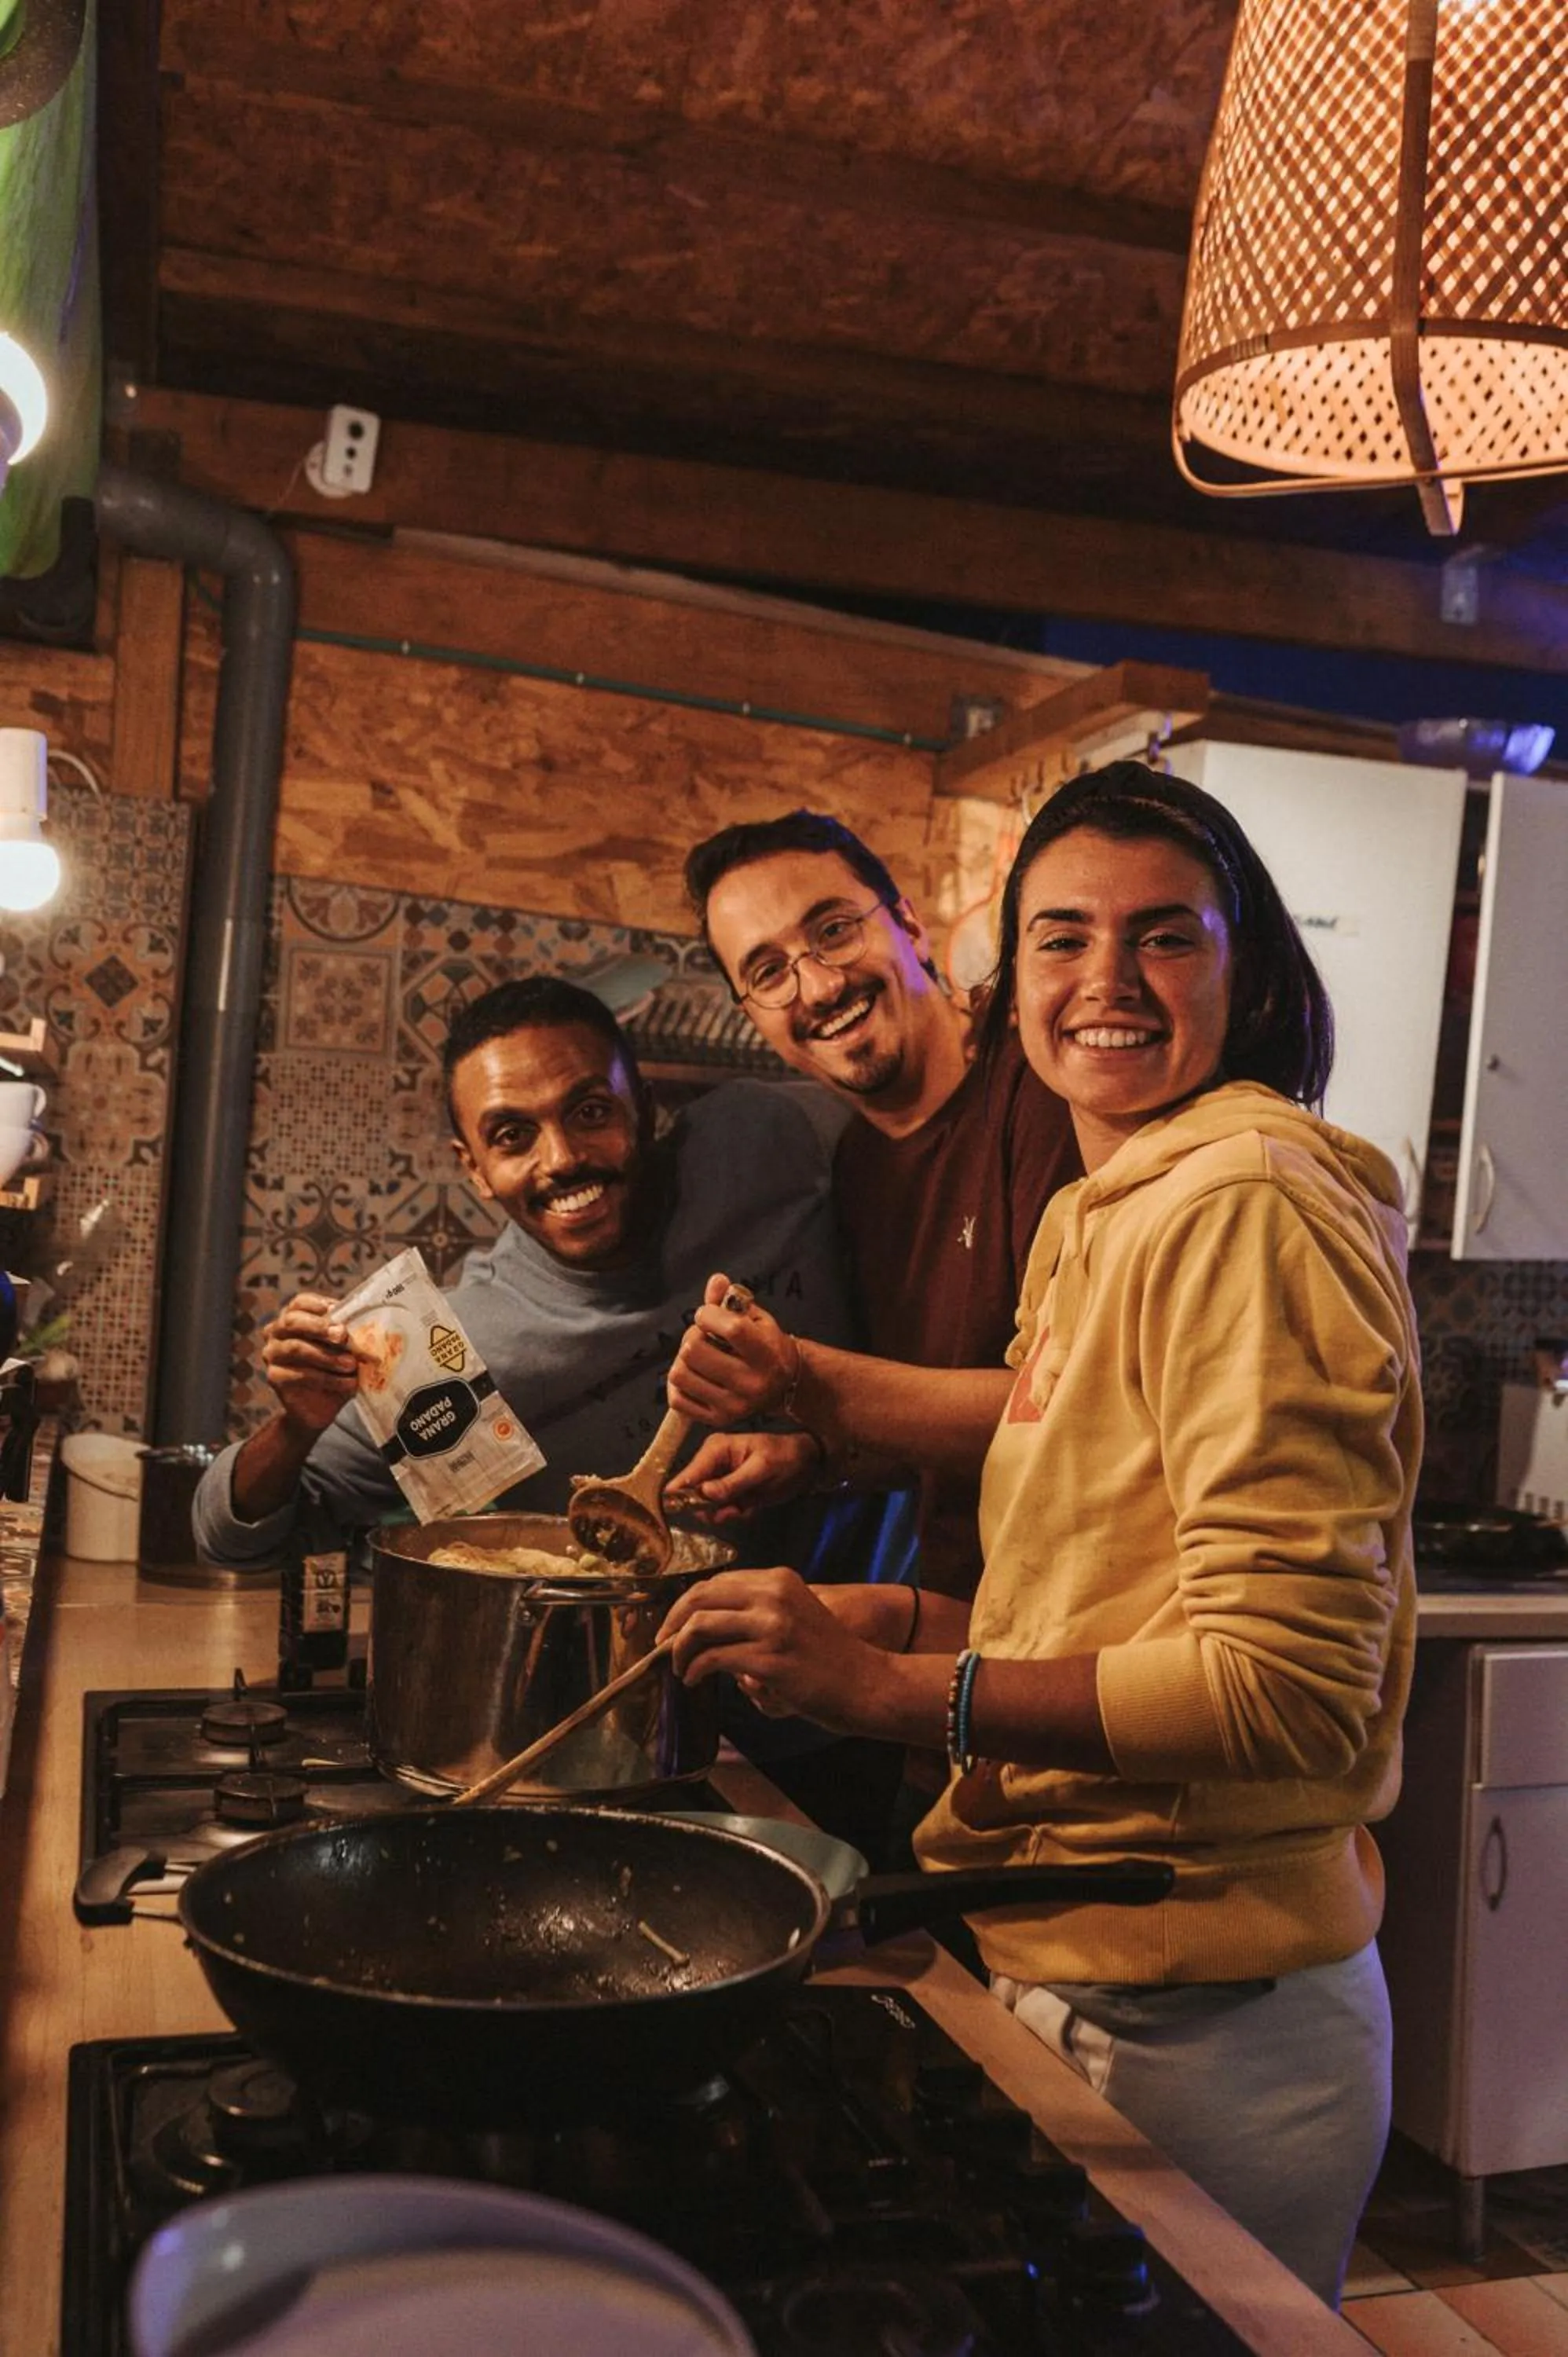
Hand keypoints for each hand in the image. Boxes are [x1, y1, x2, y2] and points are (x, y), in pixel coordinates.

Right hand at [260, 1292, 358, 1437]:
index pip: (299, 1302)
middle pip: (292, 1321)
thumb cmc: (334, 1370)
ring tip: (351, 1364)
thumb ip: (345, 1334)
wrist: (321, 1407)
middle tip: (343, 1335)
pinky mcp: (274, 1377)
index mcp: (292, 1318)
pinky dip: (328, 1378)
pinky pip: (300, 1374)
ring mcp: (271, 1354)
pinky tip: (347, 1383)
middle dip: (319, 1327)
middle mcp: (275, 1333)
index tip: (336, 1311)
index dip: (317, 1304)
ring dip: (328, 1356)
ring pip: (296, 1348)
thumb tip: (357, 1323)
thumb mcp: (343, 1349)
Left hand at [660, 1567, 884, 1730]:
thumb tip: (705, 1621)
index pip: (716, 1582)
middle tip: (662, 1645)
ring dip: (679, 1650)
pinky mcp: (770, 1658)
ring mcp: (772, 1625)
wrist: (864, 1683)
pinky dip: (694, 1669)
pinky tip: (694, 1680)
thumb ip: (756, 1610)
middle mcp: (774, 1594)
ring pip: (701, 1625)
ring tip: (680, 1669)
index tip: (673, 1627)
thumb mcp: (794, 1614)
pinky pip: (713, 1658)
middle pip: (701, 1596)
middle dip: (672, 1621)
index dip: (687, 1604)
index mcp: (778, 1579)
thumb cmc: (827, 1657)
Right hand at [664, 1430, 819, 1523]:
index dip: (681, 1494)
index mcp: (715, 1449)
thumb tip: (705, 1493)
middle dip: (710, 1508)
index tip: (680, 1512)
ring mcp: (719, 1481)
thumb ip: (733, 1482)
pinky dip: (735, 1515)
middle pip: (692, 1494)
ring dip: (725, 1513)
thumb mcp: (762, 1468)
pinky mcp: (729, 1495)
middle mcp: (712, 1465)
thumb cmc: (785, 1456)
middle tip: (732, 1510)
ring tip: (744, 1507)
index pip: (688, 1474)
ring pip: (707, 1507)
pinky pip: (722, 1512)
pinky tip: (750, 1507)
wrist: (806, 1465)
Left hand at [667, 1271, 796, 1424]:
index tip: (707, 1314)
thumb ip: (733, 1301)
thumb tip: (716, 1280)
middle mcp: (751, 1383)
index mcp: (766, 1354)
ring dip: (682, 1360)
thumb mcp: (757, 1319)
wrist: (785, 1386)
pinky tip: (693, 1375)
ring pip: (679, 1374)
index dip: (707, 1314)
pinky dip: (678, 1383)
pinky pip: (676, 1399)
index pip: (730, 1328)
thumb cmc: (767, 1346)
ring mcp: (733, 1405)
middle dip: (692, 1336)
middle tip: (702, 1336)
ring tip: (698, 1356)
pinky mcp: (717, 1419)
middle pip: (693, 1351)